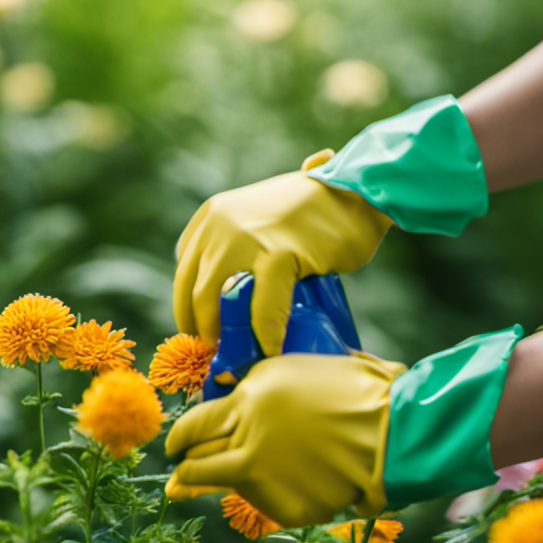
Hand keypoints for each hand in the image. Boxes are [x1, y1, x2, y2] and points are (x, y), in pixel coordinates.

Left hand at [165, 352, 405, 527]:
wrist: (396, 433)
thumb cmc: (359, 391)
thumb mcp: (299, 370)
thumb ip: (261, 385)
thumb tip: (235, 396)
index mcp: (251, 398)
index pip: (194, 423)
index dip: (179, 438)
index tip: (175, 446)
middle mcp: (247, 436)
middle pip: (195, 459)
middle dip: (184, 467)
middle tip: (178, 476)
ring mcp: (263, 475)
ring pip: (217, 484)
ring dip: (210, 485)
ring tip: (209, 485)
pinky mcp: (285, 506)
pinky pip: (263, 504)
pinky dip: (268, 497)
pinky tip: (280, 489)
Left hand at [173, 151, 391, 355]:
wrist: (358, 190)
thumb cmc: (317, 210)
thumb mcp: (260, 217)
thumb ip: (237, 244)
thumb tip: (226, 292)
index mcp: (212, 215)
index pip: (185, 269)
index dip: (189, 305)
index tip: (204, 328)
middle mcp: (219, 224)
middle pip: (191, 289)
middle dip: (200, 326)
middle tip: (217, 348)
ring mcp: (245, 238)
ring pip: (212, 300)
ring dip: (221, 333)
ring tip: (237, 352)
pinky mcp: (278, 254)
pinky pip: (262, 307)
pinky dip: (266, 334)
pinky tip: (272, 348)